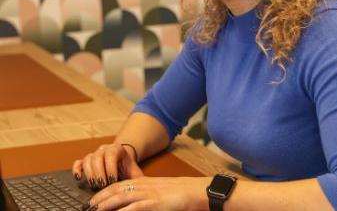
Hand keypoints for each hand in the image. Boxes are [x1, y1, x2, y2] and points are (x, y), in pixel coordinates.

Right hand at [72, 143, 143, 189]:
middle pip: (97, 157)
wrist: (122, 160)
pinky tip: (78, 178)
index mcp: (117, 149)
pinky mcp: (86, 161)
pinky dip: (76, 169)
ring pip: (87, 160)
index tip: (112, 180)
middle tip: (102, 185)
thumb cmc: (128, 168)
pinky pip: (78, 162)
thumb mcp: (134, 171)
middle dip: (99, 173)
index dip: (111, 167)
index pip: (111, 155)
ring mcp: (94, 154)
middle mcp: (104, 149)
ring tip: (95, 185)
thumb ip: (137, 178)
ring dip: (90, 173)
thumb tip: (143, 188)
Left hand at [82, 176, 209, 210]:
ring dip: (106, 205)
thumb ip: (146, 195)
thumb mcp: (160, 191)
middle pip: (116, 190)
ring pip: (121, 198)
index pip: (118, 185)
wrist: (196, 191)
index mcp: (144, 182)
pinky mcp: (154, 203)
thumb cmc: (180, 194)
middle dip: (99, 199)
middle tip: (87, 208)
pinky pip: (135, 208)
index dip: (103, 192)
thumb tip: (133, 203)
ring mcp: (148, 194)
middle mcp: (144, 186)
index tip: (92, 200)